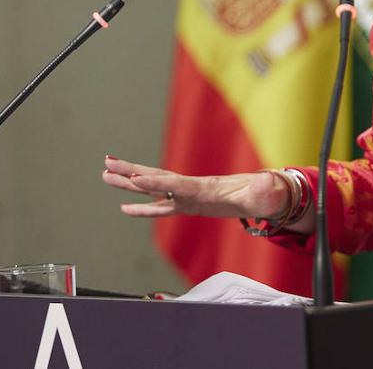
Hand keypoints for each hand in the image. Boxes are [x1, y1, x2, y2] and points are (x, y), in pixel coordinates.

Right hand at [102, 155, 288, 220]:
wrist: (266, 194)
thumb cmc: (266, 194)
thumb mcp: (267, 193)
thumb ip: (265, 189)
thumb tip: (267, 181)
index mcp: (207, 188)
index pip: (177, 185)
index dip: (157, 182)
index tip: (135, 177)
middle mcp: (193, 189)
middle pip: (157, 179)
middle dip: (132, 172)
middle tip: (106, 164)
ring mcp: (189, 196)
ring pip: (153, 189)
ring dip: (129, 183)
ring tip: (105, 175)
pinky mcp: (190, 205)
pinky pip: (161, 207)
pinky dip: (143, 207)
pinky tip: (126, 209)